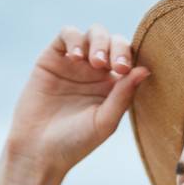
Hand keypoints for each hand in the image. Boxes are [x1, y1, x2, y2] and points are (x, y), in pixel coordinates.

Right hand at [5, 23, 151, 176]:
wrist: (38, 151)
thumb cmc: (74, 143)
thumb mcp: (104, 122)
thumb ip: (124, 96)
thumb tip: (145, 69)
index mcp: (113, 86)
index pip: (129, 59)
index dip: (130, 56)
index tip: (124, 70)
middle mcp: (95, 72)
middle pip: (114, 41)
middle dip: (117, 48)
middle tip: (114, 66)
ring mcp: (74, 63)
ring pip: (94, 33)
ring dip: (99, 41)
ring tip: (95, 62)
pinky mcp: (52, 58)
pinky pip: (67, 34)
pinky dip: (75, 39)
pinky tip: (75, 57)